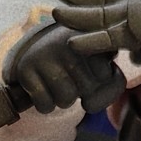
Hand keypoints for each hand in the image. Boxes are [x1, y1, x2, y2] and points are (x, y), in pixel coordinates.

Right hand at [2, 20, 125, 114]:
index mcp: (90, 34)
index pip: (106, 75)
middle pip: (87, 89)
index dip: (99, 81)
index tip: (91, 70)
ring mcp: (44, 53)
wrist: (33, 52)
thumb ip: (115, 83)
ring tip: (57, 82)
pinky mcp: (26, 68)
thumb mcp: (101, 66)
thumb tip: (90, 102)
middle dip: (81, 91)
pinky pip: (45, 105)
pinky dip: (46, 105)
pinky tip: (43, 89)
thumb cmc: (76, 64)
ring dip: (63, 99)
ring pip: (66, 99)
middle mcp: (67, 40)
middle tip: (70, 76)